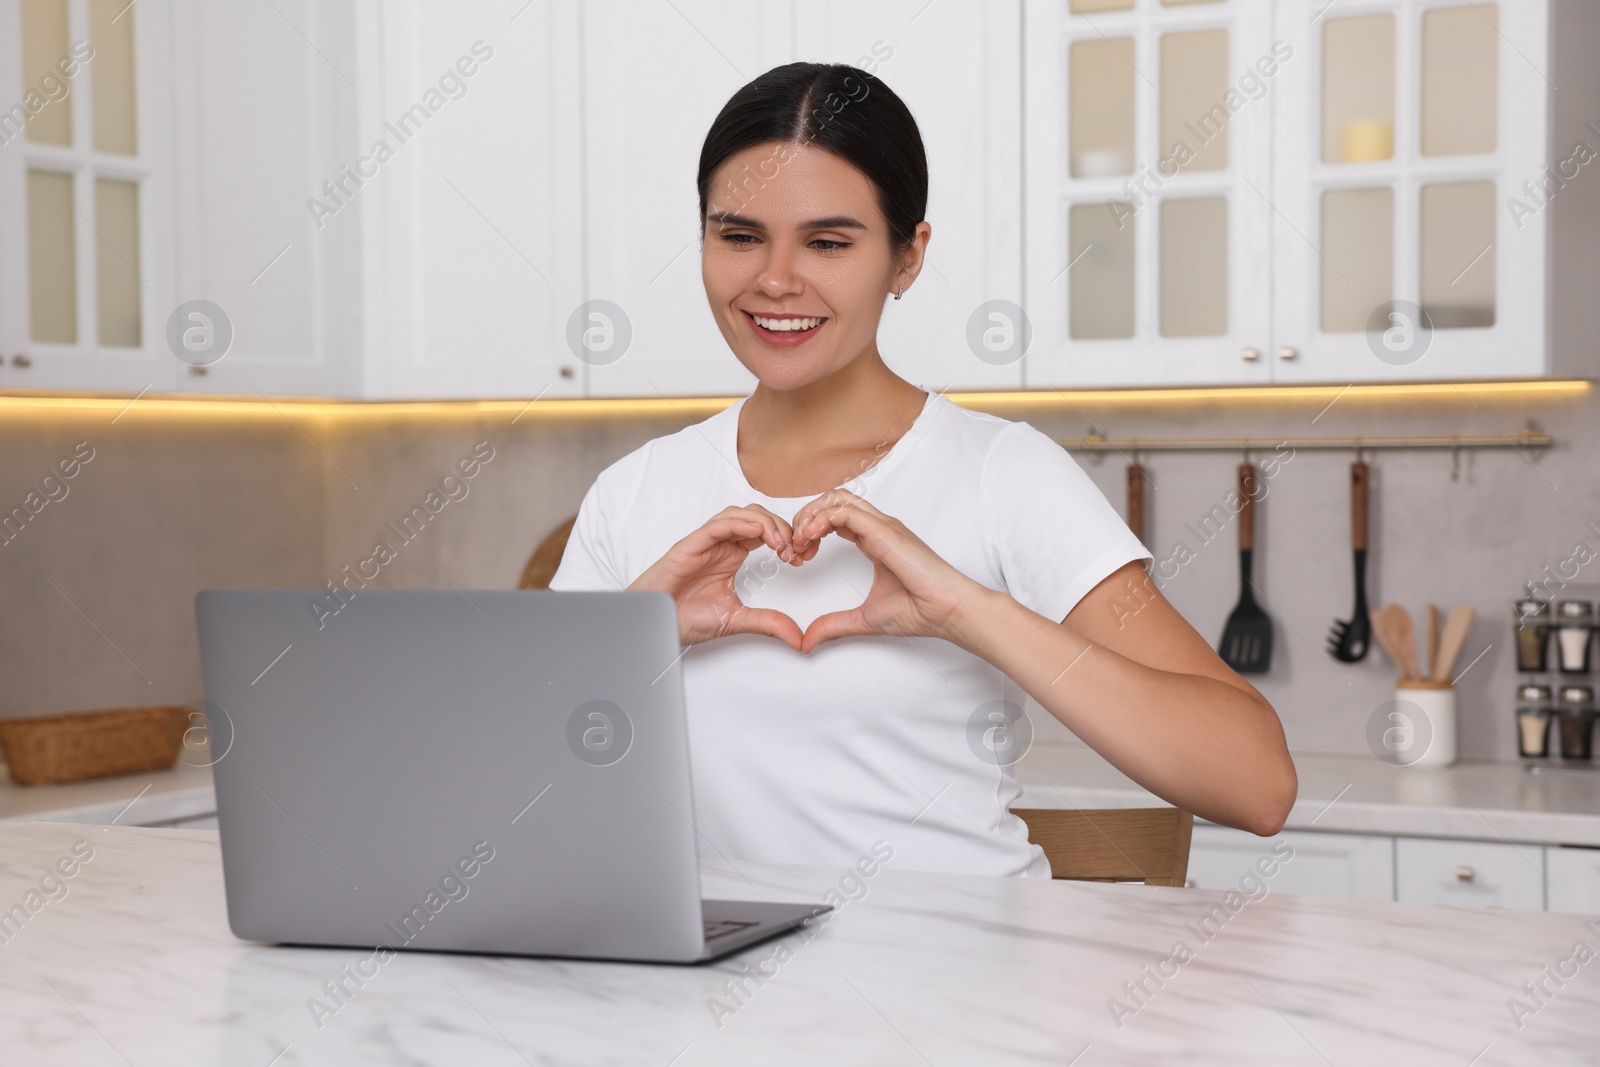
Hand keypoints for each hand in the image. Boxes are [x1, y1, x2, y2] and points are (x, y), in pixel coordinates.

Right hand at [628, 505, 805, 650]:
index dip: (786, 538)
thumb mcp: (736, 620)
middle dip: (780, 527)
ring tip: (780, 541)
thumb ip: (767, 623)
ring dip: (764, 523)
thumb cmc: (683, 617)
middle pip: (756, 516)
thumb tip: (798, 637)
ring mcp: (705, 543)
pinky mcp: (690, 545)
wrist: (654, 625)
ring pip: (739, 515)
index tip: (800, 558)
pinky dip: (739, 523)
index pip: (764, 532)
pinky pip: (717, 525)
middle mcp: (720, 545)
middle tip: (795, 548)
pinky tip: (758, 532)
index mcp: (731, 555)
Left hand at [787, 488, 987, 652]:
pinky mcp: (885, 531)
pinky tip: (812, 538)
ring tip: (801, 541)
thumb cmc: (919, 610)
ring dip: (811, 515)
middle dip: (805, 517)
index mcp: (874, 541)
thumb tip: (808, 640)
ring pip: (837, 498)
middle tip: (794, 546)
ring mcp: (882, 526)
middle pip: (832, 500)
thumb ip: (834, 625)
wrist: (946, 611)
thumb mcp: (864, 619)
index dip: (810, 531)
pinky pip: (846, 511)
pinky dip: (822, 519)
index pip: (834, 517)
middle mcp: (877, 528)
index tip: (799, 556)